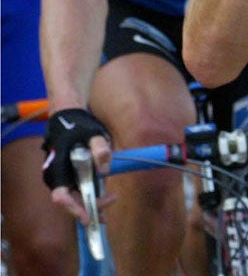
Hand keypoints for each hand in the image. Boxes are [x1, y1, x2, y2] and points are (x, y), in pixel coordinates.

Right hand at [42, 108, 112, 222]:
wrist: (68, 116)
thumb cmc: (78, 125)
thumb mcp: (93, 132)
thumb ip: (99, 148)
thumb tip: (104, 170)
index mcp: (57, 167)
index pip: (60, 195)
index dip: (73, 208)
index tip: (88, 216)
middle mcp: (56, 176)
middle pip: (69, 201)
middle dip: (87, 210)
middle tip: (106, 217)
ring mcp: (62, 177)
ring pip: (73, 197)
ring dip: (89, 206)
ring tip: (106, 213)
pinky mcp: (69, 175)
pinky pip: (77, 190)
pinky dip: (89, 197)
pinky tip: (104, 200)